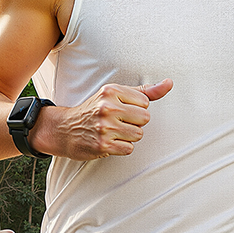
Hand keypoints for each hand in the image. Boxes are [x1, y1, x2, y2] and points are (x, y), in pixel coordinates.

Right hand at [33, 79, 172, 159]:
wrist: (64, 129)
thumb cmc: (94, 110)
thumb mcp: (115, 95)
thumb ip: (145, 91)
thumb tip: (169, 83)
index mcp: (111, 91)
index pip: (145, 102)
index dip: (136, 109)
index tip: (121, 110)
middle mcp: (107, 107)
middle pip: (144, 119)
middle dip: (134, 123)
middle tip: (117, 122)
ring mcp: (105, 127)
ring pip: (138, 135)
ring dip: (128, 136)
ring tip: (113, 132)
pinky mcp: (103, 145)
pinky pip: (129, 148)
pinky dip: (121, 148)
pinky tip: (109, 142)